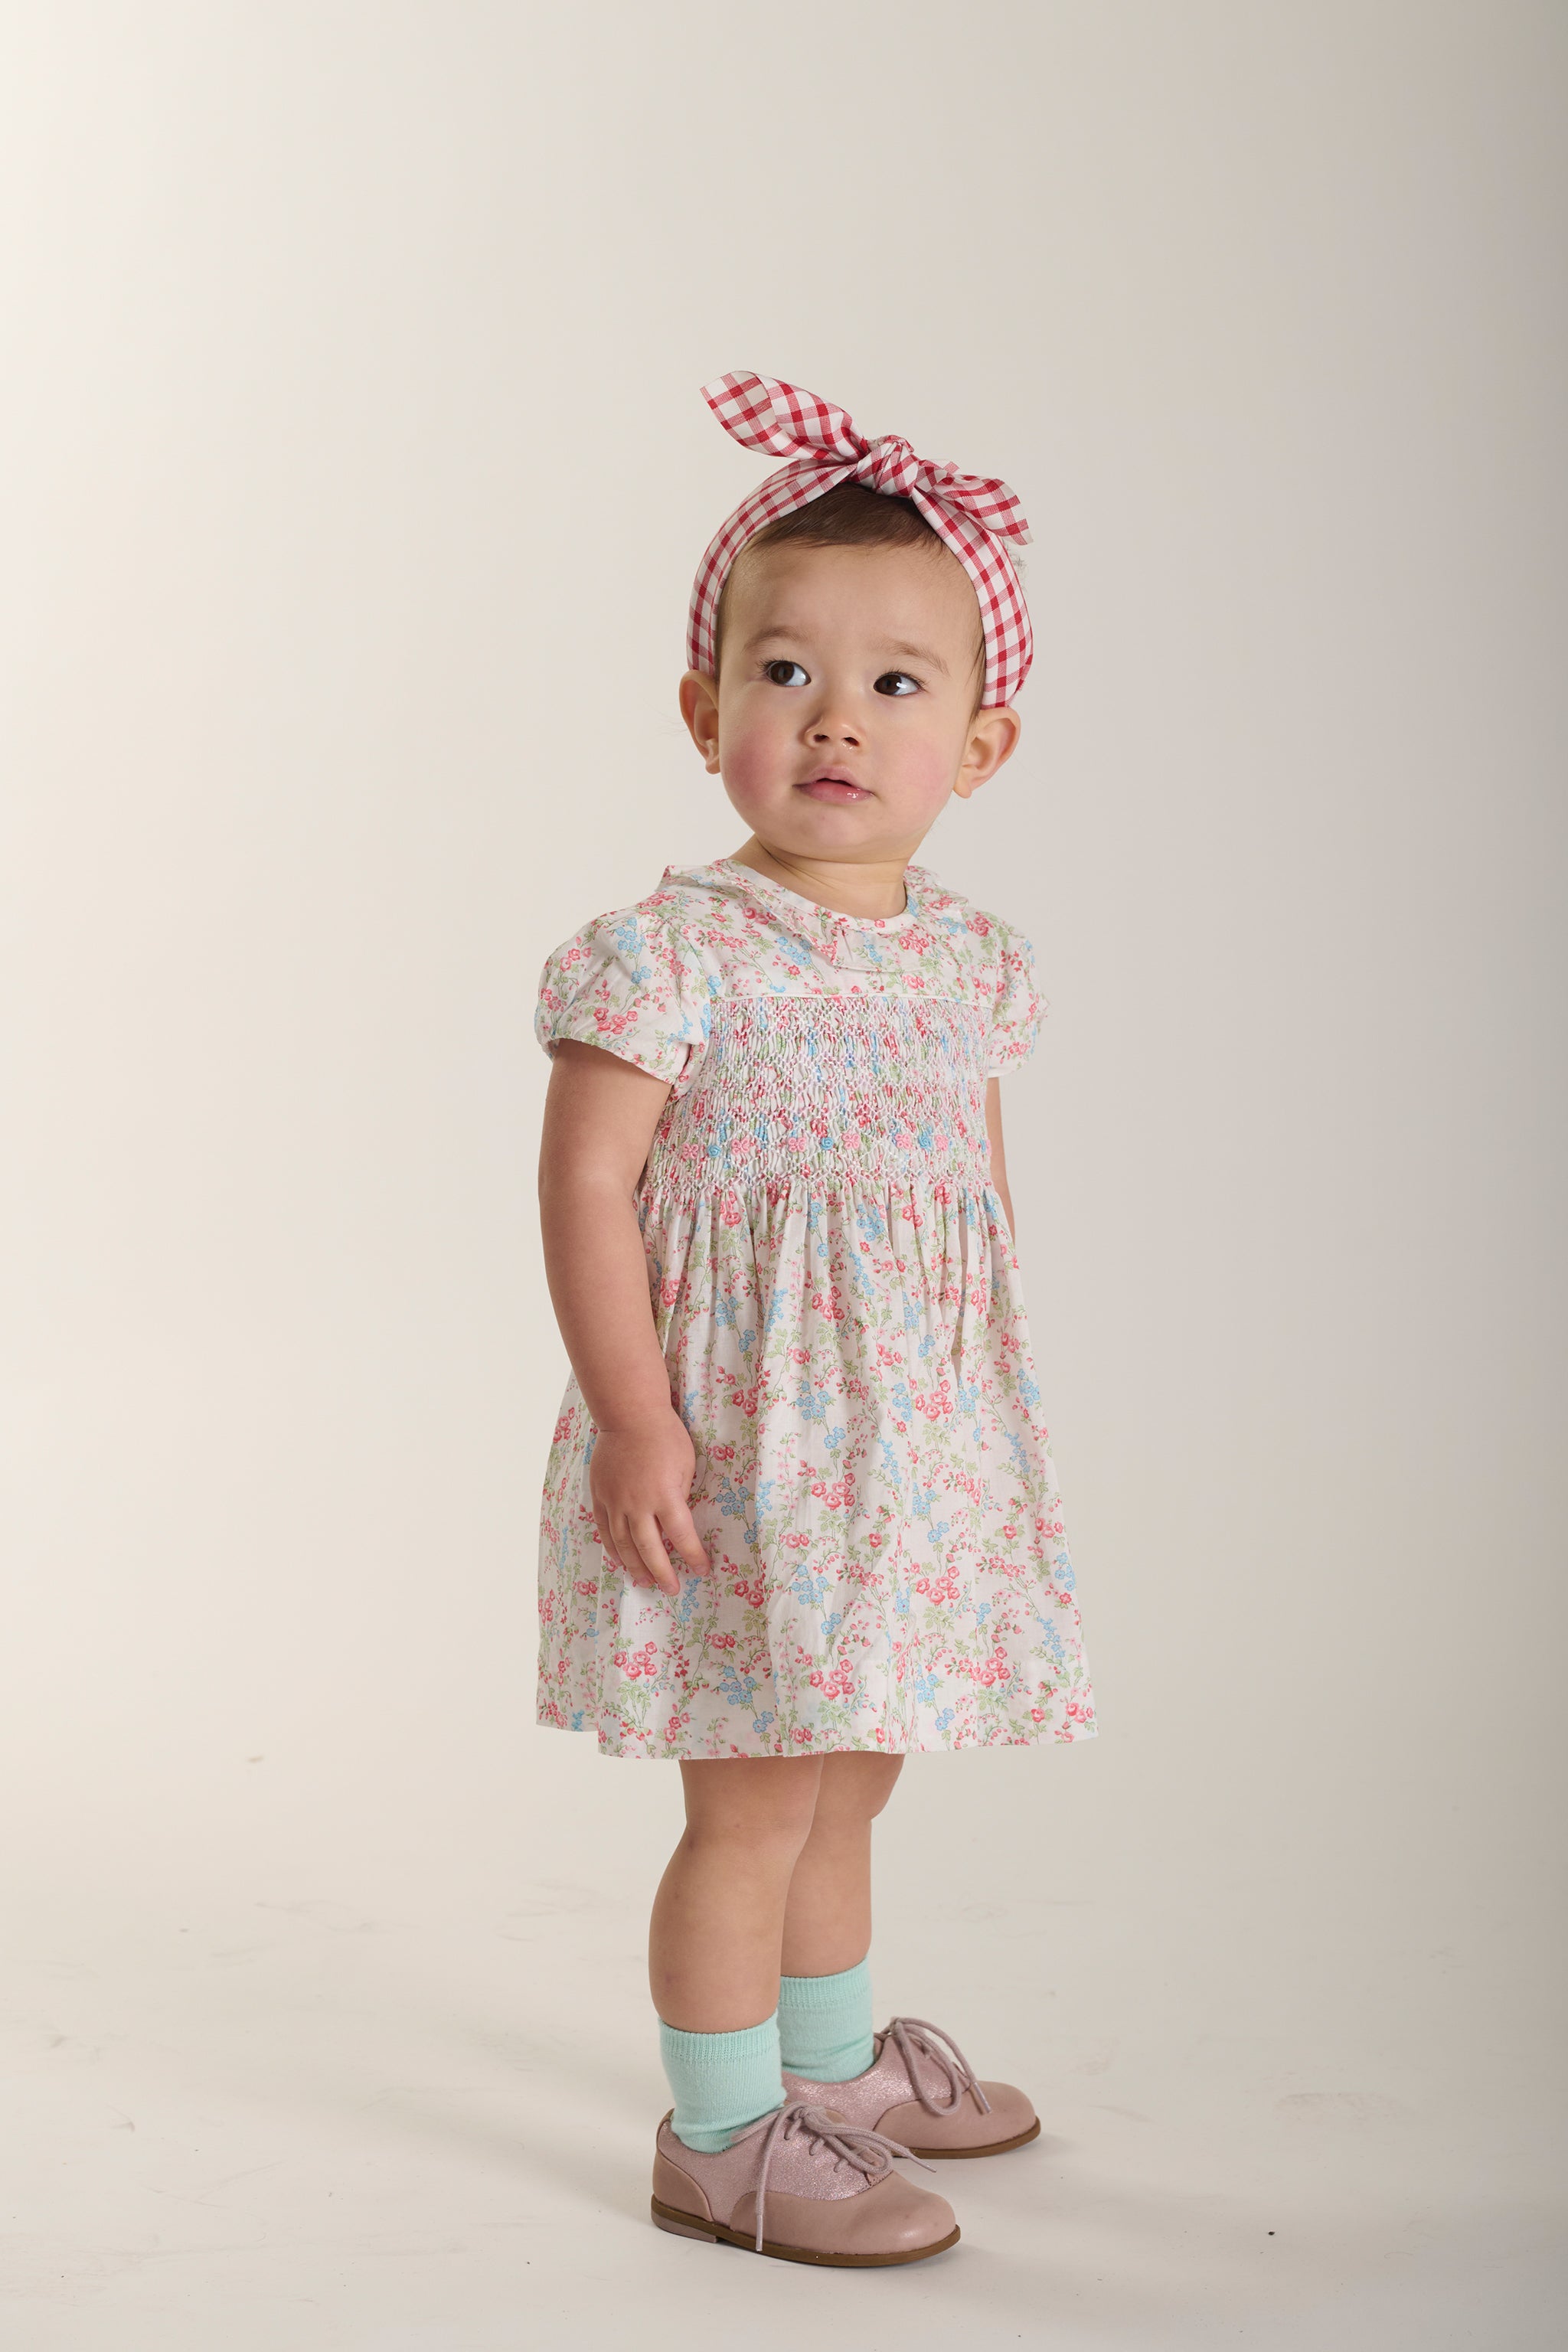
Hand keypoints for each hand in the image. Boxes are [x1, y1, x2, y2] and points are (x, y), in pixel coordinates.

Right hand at [589, 1412, 710, 1595]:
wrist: (628, 1415)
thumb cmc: (665, 1436)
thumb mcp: (686, 1465)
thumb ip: (680, 1496)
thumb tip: (677, 1522)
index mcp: (664, 1495)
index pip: (681, 1536)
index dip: (692, 1556)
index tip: (701, 1570)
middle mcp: (637, 1503)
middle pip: (650, 1549)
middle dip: (663, 1572)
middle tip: (672, 1589)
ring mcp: (615, 1501)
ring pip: (623, 1544)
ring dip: (635, 1566)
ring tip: (645, 1582)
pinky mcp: (600, 1496)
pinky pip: (604, 1529)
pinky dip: (613, 1549)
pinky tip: (621, 1561)